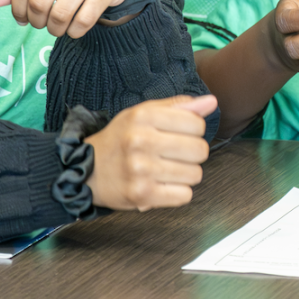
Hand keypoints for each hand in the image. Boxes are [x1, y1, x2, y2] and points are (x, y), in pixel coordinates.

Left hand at [0, 0, 141, 37]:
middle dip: (36, 21)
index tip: (22, 17)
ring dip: (54, 29)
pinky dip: (74, 32)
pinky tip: (73, 27)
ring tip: (56, 27)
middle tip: (40, 23)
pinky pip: (83, 21)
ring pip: (60, 14)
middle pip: (39, 2)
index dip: (17, 9)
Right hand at [87, 94, 215, 210]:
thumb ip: (178, 106)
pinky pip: (184, 195)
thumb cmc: (119, 140)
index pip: (196, 123)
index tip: (183, 133)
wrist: (86, 170)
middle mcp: (142, 141)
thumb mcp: (143, 113)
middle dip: (193, 153)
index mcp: (143, 117)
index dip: (195, 130)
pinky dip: (178, 192)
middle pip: (199, 150)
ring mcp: (142, 170)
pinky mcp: (142, 195)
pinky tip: (164, 184)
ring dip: (186, 174)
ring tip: (168, 169)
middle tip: (177, 153)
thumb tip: (211, 102)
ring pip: (195, 174)